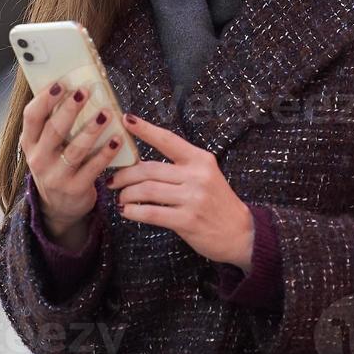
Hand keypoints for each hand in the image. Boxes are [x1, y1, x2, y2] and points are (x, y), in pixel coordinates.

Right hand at [20, 81, 124, 249]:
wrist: (58, 207)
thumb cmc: (56, 164)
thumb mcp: (46, 146)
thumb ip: (54, 122)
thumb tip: (74, 87)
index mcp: (30, 142)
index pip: (31, 116)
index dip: (45, 98)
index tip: (61, 82)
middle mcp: (38, 159)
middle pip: (54, 129)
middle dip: (70, 108)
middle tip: (85, 90)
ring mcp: (56, 176)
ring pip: (75, 149)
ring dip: (92, 129)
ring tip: (107, 113)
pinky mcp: (75, 189)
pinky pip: (93, 168)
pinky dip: (106, 153)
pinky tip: (117, 140)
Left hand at [107, 113, 254, 270]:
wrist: (240, 233)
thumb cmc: (216, 202)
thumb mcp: (205, 176)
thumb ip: (179, 167)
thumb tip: (141, 163)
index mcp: (200, 159)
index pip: (167, 139)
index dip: (145, 129)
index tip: (126, 119)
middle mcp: (197, 175)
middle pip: (148, 169)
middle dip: (125, 174)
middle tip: (113, 180)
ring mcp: (193, 198)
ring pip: (146, 190)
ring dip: (126, 194)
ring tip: (120, 197)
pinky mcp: (187, 220)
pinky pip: (151, 212)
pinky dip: (133, 211)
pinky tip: (126, 211)